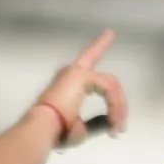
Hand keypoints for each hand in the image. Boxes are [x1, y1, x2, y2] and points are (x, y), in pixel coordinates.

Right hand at [35, 30, 127, 147]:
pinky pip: (109, 90)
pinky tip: (113, 120)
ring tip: (117, 128)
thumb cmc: (58, 131)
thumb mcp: (83, 128)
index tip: (110, 31)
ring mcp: (76, 71)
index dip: (100, 45)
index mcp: (70, 82)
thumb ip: (98, 121)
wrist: (43, 129)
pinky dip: (115, 106)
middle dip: (120, 104)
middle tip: (121, 127)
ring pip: (112, 87)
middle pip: (110, 81)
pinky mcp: (81, 75)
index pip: (89, 59)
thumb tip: (110, 121)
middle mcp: (72, 72)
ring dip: (118, 109)